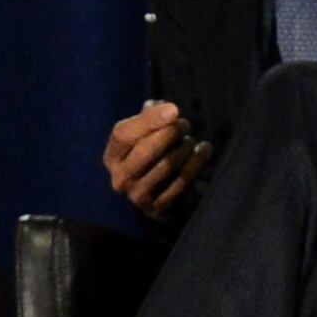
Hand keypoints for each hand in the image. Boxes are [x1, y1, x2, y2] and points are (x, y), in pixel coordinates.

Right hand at [103, 100, 212, 222]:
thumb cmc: (153, 155)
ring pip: (166, 166)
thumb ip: (151, 116)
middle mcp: (120, 179)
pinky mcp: (160, 208)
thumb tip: (164, 108)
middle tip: (185, 124)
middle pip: (145, 151)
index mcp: (112, 157)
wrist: (161, 194)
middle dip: (170, 133)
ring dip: (185, 147)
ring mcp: (139, 197)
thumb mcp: (145, 135)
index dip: (149, 120)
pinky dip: (197, 162)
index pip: (123, 135)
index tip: (174, 110)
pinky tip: (204, 150)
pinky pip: (182, 182)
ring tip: (191, 140)